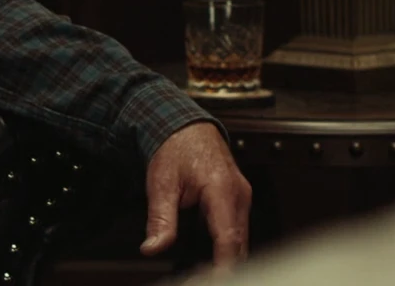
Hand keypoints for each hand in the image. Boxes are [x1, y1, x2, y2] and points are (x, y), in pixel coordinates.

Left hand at [140, 122, 251, 270]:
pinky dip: (226, 248)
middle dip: (224, 268)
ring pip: (241, 240)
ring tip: (202, 274)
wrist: (185, 125)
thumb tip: (153, 247)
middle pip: (240, 245)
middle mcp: (239, 195)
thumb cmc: (175, 146)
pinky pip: (237, 231)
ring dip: (226, 259)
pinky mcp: (237, 200)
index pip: (229, 239)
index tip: (213, 279)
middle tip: (199, 278)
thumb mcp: (161, 183)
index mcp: (222, 190)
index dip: (223, 266)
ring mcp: (241, 198)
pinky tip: (208, 259)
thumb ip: (160, 219)